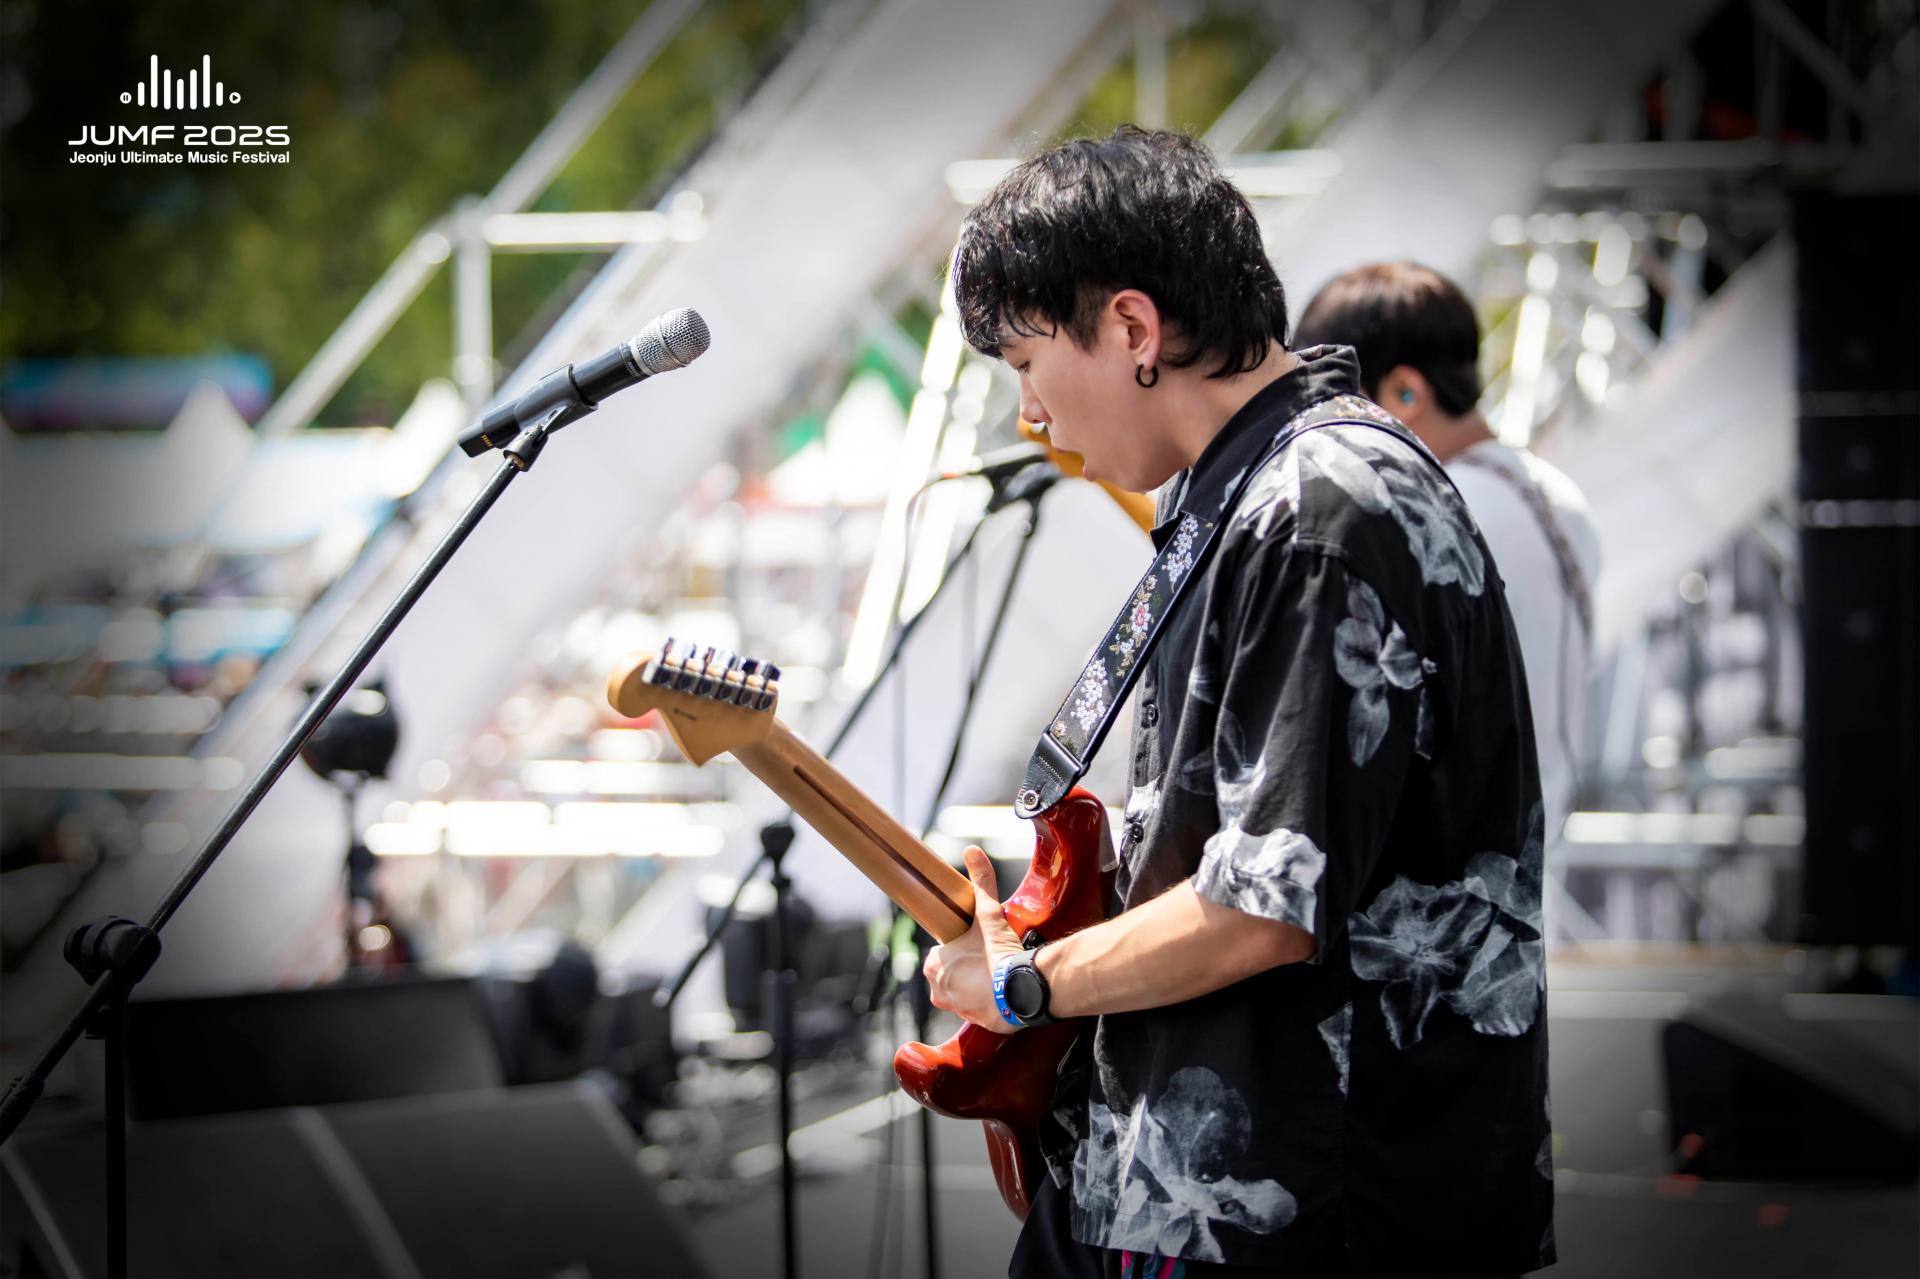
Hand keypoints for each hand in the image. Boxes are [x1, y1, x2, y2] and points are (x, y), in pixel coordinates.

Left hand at [922, 846, 1024, 1032]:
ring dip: (978, 984)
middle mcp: (939, 991)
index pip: (941, 954)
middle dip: (968, 967)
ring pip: (965, 992)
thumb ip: (981, 881)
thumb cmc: (999, 954)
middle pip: (952, 974)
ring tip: (998, 974)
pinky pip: (981, 1009)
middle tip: (989, 958)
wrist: (1022, 990)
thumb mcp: (988, 914)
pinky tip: (1004, 991)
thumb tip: (973, 851)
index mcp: (934, 966)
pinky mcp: (978, 1022)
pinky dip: (991, 1002)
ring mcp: (958, 1009)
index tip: (976, 946)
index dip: (960, 948)